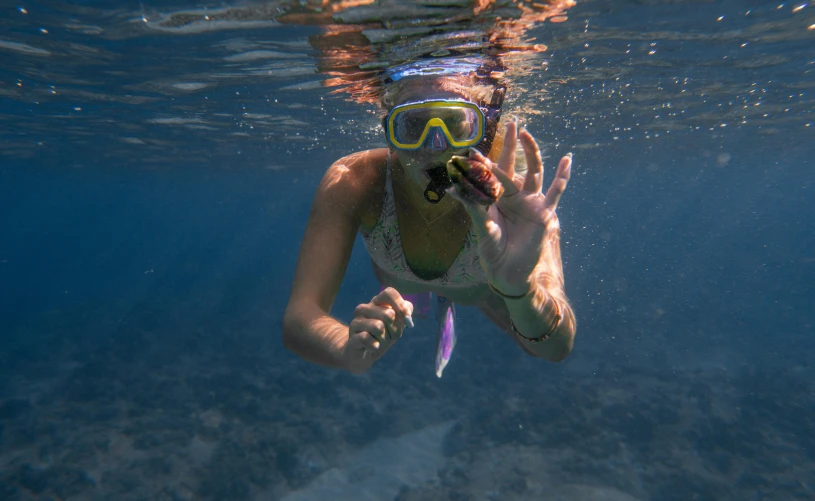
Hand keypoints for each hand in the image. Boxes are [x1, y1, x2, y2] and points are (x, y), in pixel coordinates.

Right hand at [343, 287, 413, 373]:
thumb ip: (405, 314)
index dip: (401, 306)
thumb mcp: (397, 323)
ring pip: (378, 327)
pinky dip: (374, 346)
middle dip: (395, 330)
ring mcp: (356, 322)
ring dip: (385, 339)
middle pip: (389, 314)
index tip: (408, 321)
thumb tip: (407, 317)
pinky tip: (373, 347)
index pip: (389, 293)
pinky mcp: (352, 336)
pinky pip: (366, 338)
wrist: (363, 354)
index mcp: (376, 302)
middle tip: (390, 336)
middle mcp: (364, 308)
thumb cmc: (383, 335)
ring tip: (380, 342)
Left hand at [447, 122, 571, 294]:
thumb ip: (471, 206)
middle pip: (514, 165)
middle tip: (512, 123)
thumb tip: (452, 187)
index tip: (472, 151)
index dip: (483, 163)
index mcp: (497, 199)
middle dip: (511, 145)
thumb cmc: (492, 251)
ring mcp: (530, 203)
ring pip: (533, 172)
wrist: (508, 273)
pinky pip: (556, 192)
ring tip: (527, 134)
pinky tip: (568, 160)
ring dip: (531, 152)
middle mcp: (514, 197)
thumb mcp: (481, 226)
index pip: (491, 175)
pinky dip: (563, 176)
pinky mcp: (544, 213)